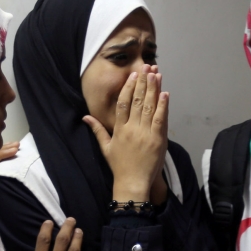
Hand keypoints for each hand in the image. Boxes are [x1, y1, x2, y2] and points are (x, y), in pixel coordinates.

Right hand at [83, 65, 168, 202]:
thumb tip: (85, 117)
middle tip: (147, 67)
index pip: (123, 103)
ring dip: (153, 89)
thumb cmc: (119, 166)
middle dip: (143, 83)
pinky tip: (165, 93)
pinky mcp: (157, 140)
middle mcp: (131, 129)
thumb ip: (97, 130)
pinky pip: (160, 119)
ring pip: (149, 107)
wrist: (132, 183)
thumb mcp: (106, 147)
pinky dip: (163, 106)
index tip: (133, 75)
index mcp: (119, 129)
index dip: (128, 87)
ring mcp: (145, 134)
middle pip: (137, 101)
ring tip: (156, 74)